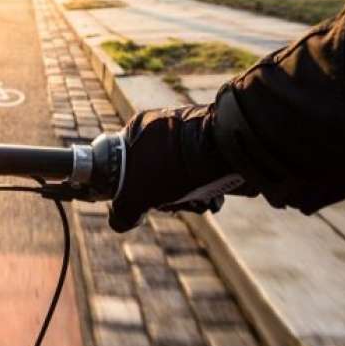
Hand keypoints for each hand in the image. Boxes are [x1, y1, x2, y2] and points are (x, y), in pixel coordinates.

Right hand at [108, 105, 246, 232]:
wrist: (226, 148)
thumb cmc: (175, 167)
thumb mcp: (137, 196)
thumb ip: (123, 212)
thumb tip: (119, 222)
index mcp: (138, 127)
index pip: (127, 163)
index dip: (133, 188)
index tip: (144, 201)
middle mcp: (163, 123)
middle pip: (156, 171)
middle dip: (165, 195)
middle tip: (174, 205)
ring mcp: (190, 128)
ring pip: (181, 172)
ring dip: (188, 194)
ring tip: (199, 202)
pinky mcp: (215, 136)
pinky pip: (203, 165)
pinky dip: (207, 183)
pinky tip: (213, 195)